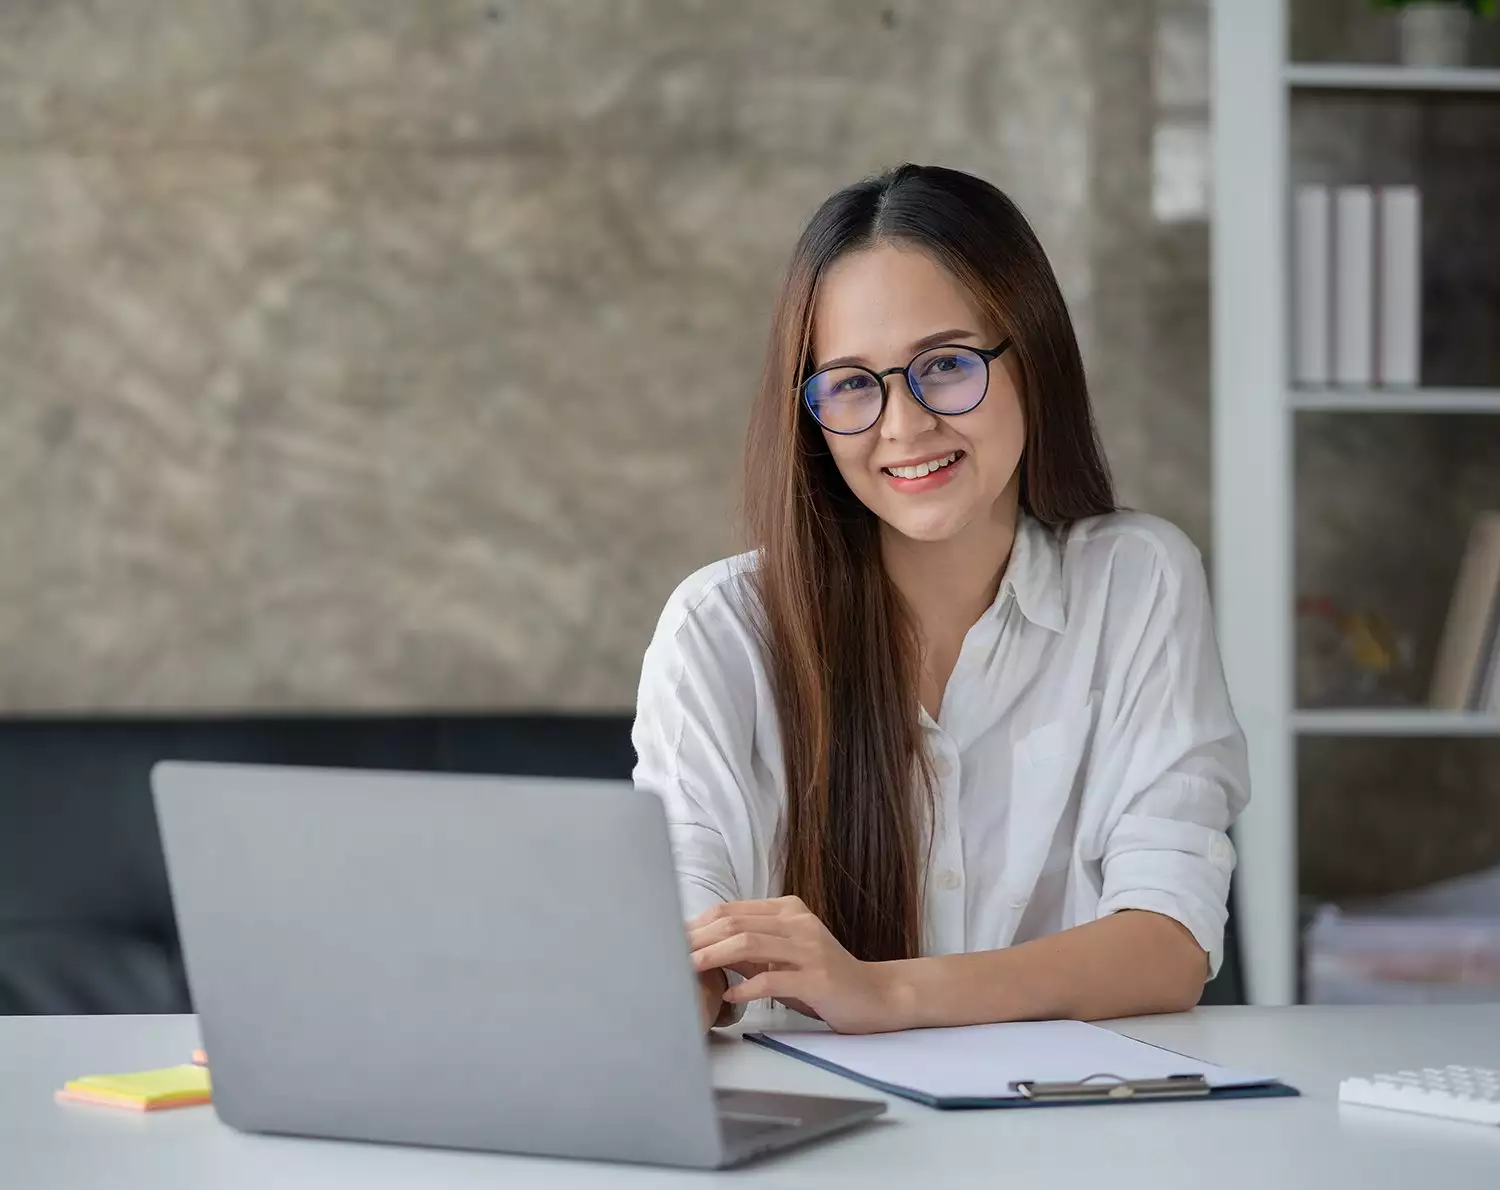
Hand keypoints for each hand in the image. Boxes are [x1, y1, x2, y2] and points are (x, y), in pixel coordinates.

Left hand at [688, 896, 905, 1033]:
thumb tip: (703, 951)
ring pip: (750, 944)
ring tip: (688, 970)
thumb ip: (749, 951)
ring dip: (713, 957)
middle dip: (697, 939)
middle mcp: (798, 923)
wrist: (875, 995)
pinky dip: (746, 988)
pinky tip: (730, 998)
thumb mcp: (784, 957)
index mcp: (788, 911)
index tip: (669, 940)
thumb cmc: (822, 980)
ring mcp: (809, 949)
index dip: (698, 925)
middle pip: (736, 924)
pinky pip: (773, 979)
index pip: (732, 911)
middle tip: (668, 955)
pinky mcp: (817, 978)